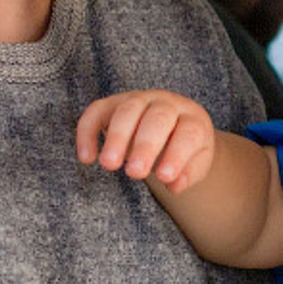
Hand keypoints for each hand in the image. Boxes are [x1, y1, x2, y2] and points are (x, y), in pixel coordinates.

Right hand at [76, 89, 217, 192]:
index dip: (177, 154)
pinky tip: (87, 157)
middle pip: (157, 118)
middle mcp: (166, 103)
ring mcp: (139, 99)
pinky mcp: (113, 103)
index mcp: (192, 118)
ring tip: (109, 165)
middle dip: (145, 146)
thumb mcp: (196, 163)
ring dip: (117, 137)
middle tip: (135, 173)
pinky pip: (96, 111)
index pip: (188, 133)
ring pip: (127, 110)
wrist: (171, 127)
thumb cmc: (185, 149)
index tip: (164, 177)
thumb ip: (188, 174)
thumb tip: (174, 184)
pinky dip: (88, 132)